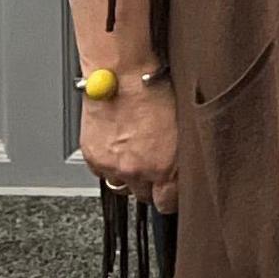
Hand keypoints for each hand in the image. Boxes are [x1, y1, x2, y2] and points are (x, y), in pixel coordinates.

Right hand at [78, 84, 177, 213]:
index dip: (172, 196)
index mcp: (165, 166)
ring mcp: (113, 166)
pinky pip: (103, 173)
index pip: (168, 204)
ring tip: (135, 152)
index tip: (172, 190)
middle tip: (154, 164)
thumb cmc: (156, 89)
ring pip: (123, 186)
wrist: (122, 73)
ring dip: (129, 174)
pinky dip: (110, 163)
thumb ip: (184, 155)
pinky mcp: (93, 157)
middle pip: (145, 197)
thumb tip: (185, 172)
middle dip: (151, 184)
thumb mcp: (184, 125)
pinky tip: (119, 144)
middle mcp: (138, 171)